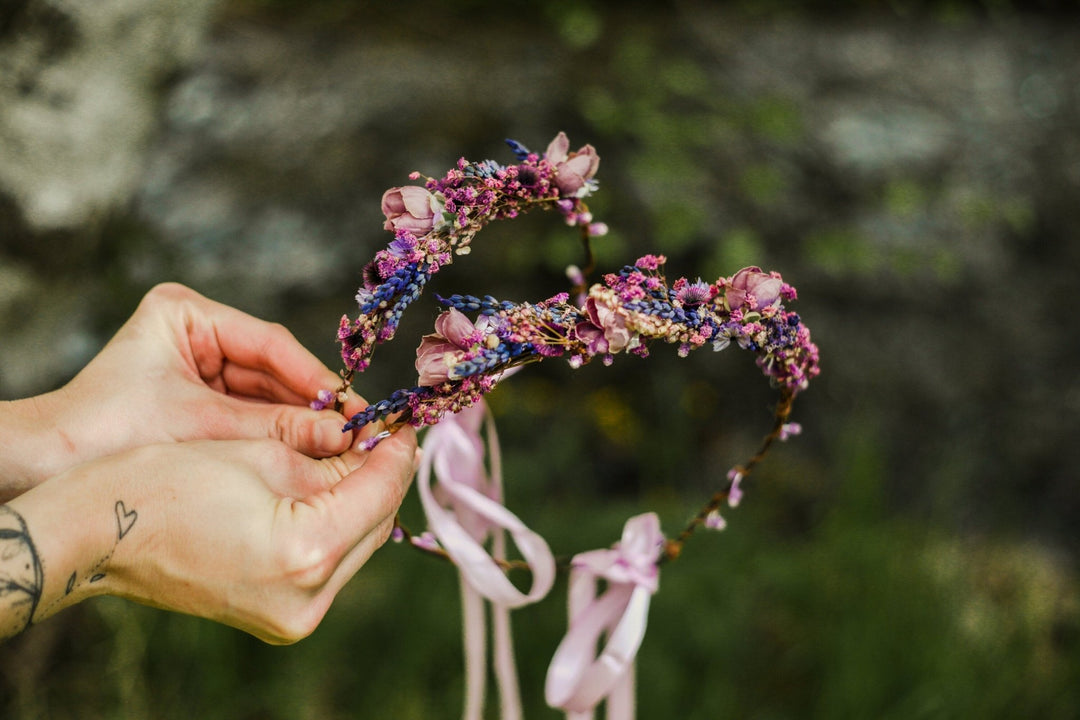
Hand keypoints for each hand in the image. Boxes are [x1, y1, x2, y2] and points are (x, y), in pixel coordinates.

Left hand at [1, 283, 353, 497]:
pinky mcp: (198, 401)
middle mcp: (195, 333)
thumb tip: (345, 438)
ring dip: (300, 423)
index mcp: (186, 313)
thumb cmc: (109, 434)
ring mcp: (197, 367)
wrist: (45, 470)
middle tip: (358, 433)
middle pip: (273, 370)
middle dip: (312, 405)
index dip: (316, 379)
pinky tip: (311, 453)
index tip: (353, 409)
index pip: (271, 343)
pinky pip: (250, 415)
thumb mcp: (204, 427)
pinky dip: (276, 436)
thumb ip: (278, 430)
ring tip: (342, 447)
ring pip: (266, 395)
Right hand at [5, 427, 417, 643]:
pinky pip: (331, 564)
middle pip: (376, 523)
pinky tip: (327, 491)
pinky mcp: (281, 619)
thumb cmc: (164, 484)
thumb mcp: (260, 453)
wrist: (98, 537)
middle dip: (383, 474)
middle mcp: (308, 598)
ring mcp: (294, 617)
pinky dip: (336, 525)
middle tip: (381, 433)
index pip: (380, 491)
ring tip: (354, 455)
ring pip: (357, 545)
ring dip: (362, 500)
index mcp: (306, 550)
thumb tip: (376, 447)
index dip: (397, 449)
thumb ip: (330, 456)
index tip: (403, 420)